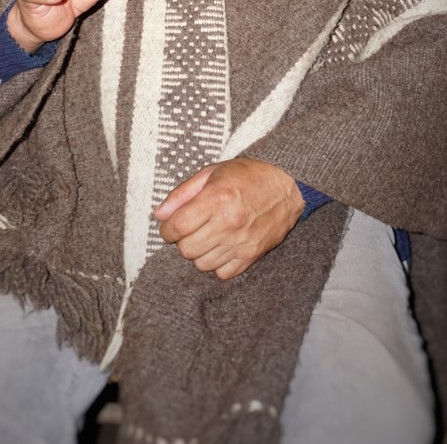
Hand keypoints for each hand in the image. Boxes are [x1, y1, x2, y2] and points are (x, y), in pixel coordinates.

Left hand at [154, 158, 304, 279]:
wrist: (287, 186)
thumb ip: (183, 193)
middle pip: (187, 249)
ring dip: (199, 252)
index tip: (170, 226)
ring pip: (202, 264)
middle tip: (190, 229)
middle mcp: (228, 223)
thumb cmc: (248, 176)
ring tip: (206, 236)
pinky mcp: (252, 255)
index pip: (178, 227)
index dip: (167, 229)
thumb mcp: (212, 173)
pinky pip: (222, 273)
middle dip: (182, 240)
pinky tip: (220, 247)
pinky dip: (216, 264)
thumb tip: (159, 214)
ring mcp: (241, 242)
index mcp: (217, 199)